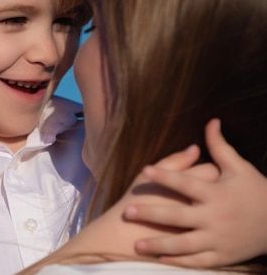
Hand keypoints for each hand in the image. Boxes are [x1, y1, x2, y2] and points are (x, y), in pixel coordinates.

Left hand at [124, 119, 266, 267]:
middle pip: (178, 216)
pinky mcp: (223, 257)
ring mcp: (218, 239)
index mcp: (216, 193)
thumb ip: (220, 146)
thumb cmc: (255, 191)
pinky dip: (178, 261)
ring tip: (137, 245)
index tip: (145, 169)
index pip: (186, 182)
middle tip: (127, 212)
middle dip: (151, 214)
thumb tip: (211, 120)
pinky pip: (198, 261)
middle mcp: (215, 217)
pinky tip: (159, 258)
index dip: (165, 176)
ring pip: (184, 244)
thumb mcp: (239, 167)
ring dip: (159, 245)